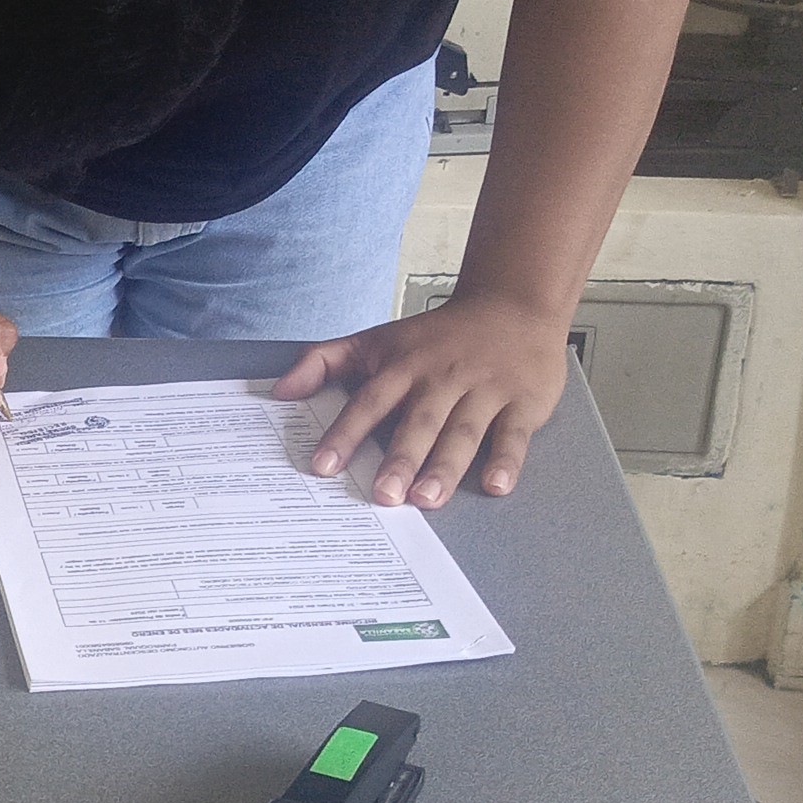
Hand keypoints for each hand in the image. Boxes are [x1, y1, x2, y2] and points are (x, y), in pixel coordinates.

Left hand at [272, 294, 569, 505]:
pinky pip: (514, 434)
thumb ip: (325, 361)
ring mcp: (485, 390)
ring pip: (463, 431)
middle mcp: (442, 379)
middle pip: (419, 422)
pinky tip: (495, 486)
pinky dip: (507, 460)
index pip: (370, 402)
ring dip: (446, 466)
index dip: (346, 433)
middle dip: (400, 458)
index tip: (324, 465)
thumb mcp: (378, 339)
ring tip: (426, 498)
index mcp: (405, 366)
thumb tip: (279, 391)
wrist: (512, 303)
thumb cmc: (438, 334)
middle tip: (383, 495)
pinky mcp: (522, 402)